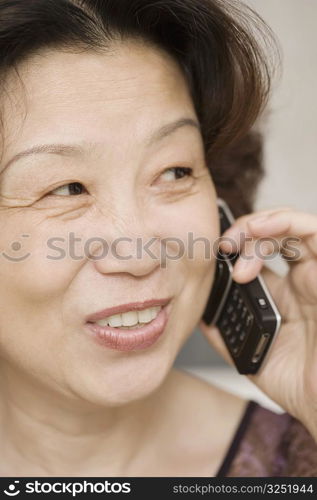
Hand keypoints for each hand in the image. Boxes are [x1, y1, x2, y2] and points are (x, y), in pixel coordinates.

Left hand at [199, 206, 316, 440]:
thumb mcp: (248, 352)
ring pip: (294, 225)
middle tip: (223, 246)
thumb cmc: (298, 382)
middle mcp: (301, 280)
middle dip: (244, 230)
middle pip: (276, 233)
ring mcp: (316, 275)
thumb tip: (197, 311)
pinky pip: (314, 232)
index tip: (211, 251)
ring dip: (259, 224)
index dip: (237, 244)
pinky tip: (260, 230)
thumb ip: (223, 331)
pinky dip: (284, 222)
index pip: (261, 252)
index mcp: (282, 294)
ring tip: (236, 242)